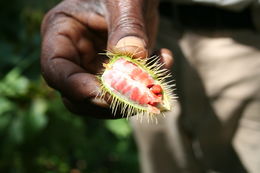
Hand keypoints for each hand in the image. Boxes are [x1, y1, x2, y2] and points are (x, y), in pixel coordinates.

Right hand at [41, 0, 172, 117]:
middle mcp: (74, 56)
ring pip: (102, 100)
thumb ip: (127, 26)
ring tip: (158, 77)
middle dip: (107, 101)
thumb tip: (133, 57)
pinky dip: (146, 86)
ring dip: (131, 98)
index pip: (55, 69)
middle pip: (76, 95)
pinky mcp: (114, 74)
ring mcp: (93, 68)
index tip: (103, 95)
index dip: (75, 88)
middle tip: (137, 97)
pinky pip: (125, 91)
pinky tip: (165, 60)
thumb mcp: (124, 1)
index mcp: (62, 34)